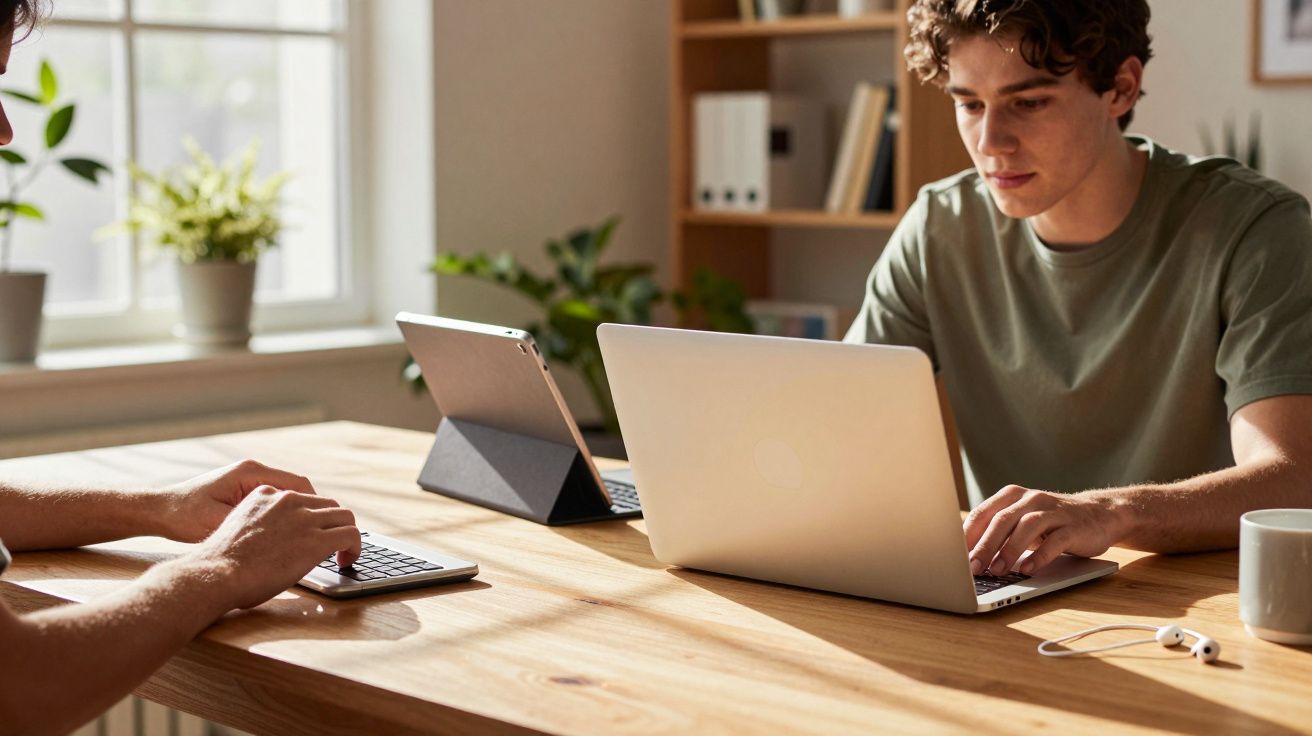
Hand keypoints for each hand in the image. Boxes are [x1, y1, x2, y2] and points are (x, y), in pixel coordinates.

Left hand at [155, 460, 315, 543]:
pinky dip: (283, 515)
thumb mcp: (221, 522)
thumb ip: (254, 524)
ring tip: (306, 537)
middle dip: (312, 511)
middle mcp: (253, 471)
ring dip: (298, 513)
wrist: (158, 511)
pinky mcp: (242, 489)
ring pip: (287, 494)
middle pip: (297, 489)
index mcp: (251, 473)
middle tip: (321, 534)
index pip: (300, 485)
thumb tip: (285, 536)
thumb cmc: (184, 517)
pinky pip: (273, 499)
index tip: (326, 527)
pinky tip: (283, 535)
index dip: (317, 506)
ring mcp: (247, 479)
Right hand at [187, 486, 360, 609]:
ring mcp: (304, 518)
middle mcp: (288, 500)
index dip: (313, 518)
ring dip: (347, 535)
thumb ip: (260, 525)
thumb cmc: (219, 564)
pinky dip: (355, 547)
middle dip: (334, 524)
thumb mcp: (239, 528)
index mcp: (265, 495)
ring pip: (344, 517)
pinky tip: (347, 560)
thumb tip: (272, 543)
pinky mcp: (317, 539)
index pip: (303, 499)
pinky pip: (351, 535)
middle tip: (334, 545)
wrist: (215, 573)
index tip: (314, 533)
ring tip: (344, 553)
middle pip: (329, 504)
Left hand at [964, 485, 1125, 576]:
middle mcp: (1032, 499)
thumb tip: (966, 557)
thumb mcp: (1022, 522)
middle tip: (972, 568)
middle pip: (1002, 520)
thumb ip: (998, 532)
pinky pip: (1055, 541)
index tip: (953, 556)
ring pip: (1026, 527)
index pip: (983, 513)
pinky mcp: (1074, 527)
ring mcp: (1054, 511)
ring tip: (997, 571)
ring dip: (1009, 550)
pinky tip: (1028, 570)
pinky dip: (1040, 556)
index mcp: (1013, 496)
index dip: (967, 535)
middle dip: (984, 545)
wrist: (1100, 514)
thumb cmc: (1051, 523)